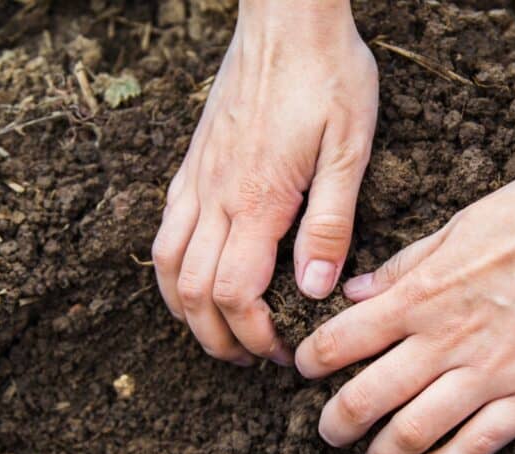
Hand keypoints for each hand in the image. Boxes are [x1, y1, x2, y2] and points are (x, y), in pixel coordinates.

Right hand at [152, 0, 377, 365]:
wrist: (286, 17)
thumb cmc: (328, 77)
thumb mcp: (350, 150)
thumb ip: (330, 224)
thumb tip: (313, 290)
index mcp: (258, 200)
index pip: (236, 295)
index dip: (255, 336)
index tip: (281, 354)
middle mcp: (215, 196)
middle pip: (193, 293)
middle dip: (217, 339)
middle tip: (249, 359)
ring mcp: (196, 179)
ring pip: (167, 266)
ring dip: (187, 312)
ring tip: (218, 333)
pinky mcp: (192, 163)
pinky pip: (164, 230)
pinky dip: (172, 271)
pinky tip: (194, 278)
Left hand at [295, 135, 514, 453]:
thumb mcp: (457, 226)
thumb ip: (403, 267)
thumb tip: (352, 293)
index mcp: (420, 293)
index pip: (340, 341)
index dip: (311, 363)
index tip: (304, 371)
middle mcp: (445, 339)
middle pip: (366, 398)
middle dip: (335, 424)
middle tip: (328, 433)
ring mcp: (490, 371)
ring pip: (415, 432)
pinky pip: (477, 445)